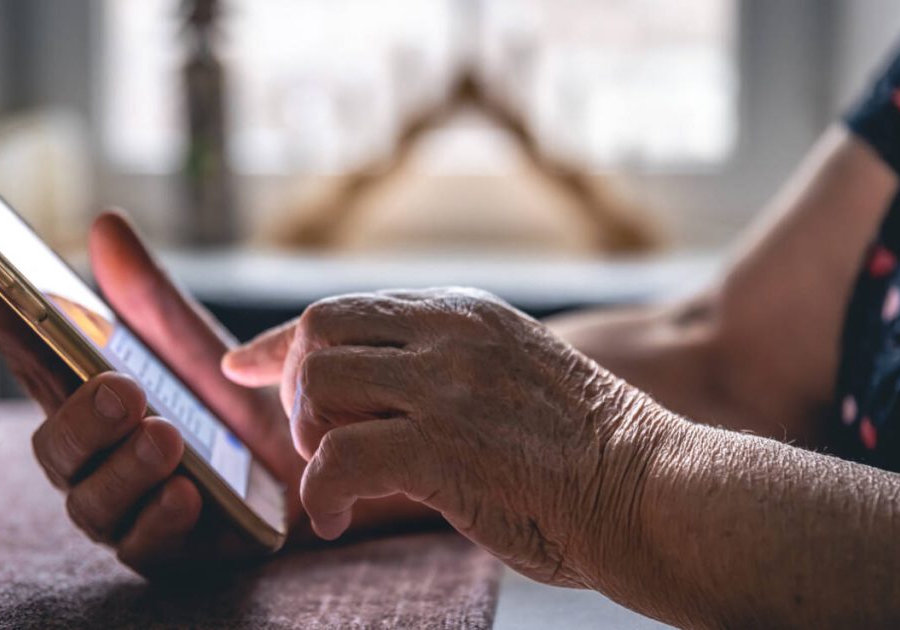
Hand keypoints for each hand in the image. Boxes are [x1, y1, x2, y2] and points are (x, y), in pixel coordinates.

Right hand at [0, 211, 307, 578]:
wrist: (318, 462)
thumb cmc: (243, 412)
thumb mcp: (202, 352)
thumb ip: (155, 301)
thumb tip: (107, 225)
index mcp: (96, 412)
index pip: (42, 376)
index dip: (16, 341)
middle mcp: (99, 464)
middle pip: (56, 449)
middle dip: (80, 419)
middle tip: (122, 388)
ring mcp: (129, 512)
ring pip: (93, 502)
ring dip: (124, 467)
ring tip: (164, 436)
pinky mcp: (171, 552)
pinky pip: (147, 548)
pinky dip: (161, 518)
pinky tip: (186, 490)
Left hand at [223, 288, 677, 587]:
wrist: (656, 489)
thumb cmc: (589, 451)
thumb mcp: (514, 377)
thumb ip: (445, 373)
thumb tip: (372, 403)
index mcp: (465, 314)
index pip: (348, 309)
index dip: (283, 339)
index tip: (243, 364)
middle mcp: (451, 335)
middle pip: (320, 332)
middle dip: (294, 386)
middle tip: (312, 437)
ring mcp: (448, 386)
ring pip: (319, 386)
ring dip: (310, 438)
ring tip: (338, 474)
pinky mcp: (445, 446)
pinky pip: (338, 459)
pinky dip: (320, 492)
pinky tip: (337, 519)